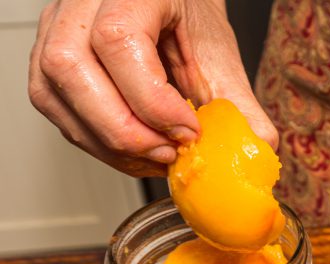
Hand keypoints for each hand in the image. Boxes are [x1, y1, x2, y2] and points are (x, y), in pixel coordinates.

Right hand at [28, 0, 275, 176]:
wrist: (169, 4)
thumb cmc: (188, 19)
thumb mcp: (219, 53)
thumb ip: (238, 103)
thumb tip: (258, 147)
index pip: (117, 39)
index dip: (150, 99)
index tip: (188, 130)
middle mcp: (80, 1)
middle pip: (70, 67)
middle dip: (124, 129)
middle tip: (169, 153)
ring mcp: (53, 25)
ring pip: (52, 91)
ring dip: (107, 141)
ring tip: (155, 155)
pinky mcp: (44, 57)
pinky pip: (52, 106)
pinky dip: (94, 139)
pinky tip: (132, 149)